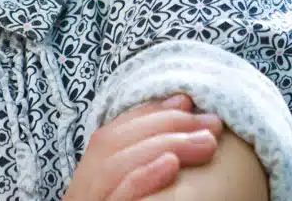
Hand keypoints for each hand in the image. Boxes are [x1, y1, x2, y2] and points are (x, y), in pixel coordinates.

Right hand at [63, 94, 224, 200]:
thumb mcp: (133, 179)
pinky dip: (143, 176)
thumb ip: (145, 152)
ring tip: (206, 142)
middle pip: (111, 144)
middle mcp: (80, 192)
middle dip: (163, 125)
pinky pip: (117, 196)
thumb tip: (182, 105)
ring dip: (163, 145)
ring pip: (114, 166)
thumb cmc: (138, 200)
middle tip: (212, 125)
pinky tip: (171, 164)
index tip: (186, 101)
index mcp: (87, 181)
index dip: (147, 113)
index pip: (110, 135)